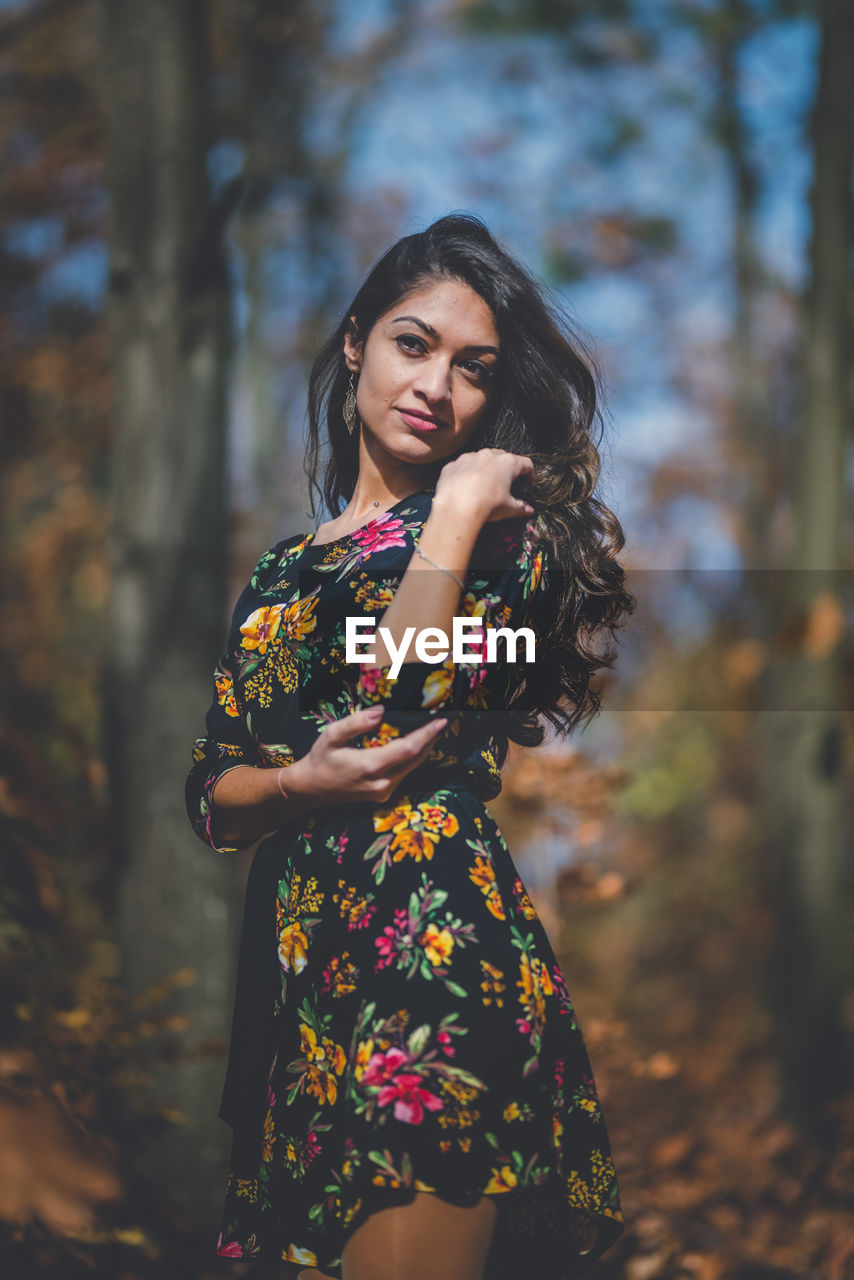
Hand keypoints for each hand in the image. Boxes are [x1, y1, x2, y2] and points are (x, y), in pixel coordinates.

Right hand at [287, 704, 447, 806]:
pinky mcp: (384, 794)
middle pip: (417, 759)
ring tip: (435, 729)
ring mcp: (384, 791)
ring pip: (413, 767)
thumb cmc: (321, 758)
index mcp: (370, 765)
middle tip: (444, 720)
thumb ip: (356, 722)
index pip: (408, 748)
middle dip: (432, 739)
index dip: (427, 734)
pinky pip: (405, 773)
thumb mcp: (332, 735)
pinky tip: (418, 744)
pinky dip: (414, 758)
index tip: (441, 720)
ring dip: (425, 748)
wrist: (311, 789)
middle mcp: (382, 782)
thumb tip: (382, 711)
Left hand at [433, 448, 534, 525]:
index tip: (527, 484)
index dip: (529, 474)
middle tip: (505, 485)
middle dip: (505, 470)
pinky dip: (465, 475)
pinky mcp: (452, 465)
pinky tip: (465, 488)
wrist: (456, 508)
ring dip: (484, 470)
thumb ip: (520, 507)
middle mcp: (488, 454)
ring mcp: (468, 457)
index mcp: (507, 463)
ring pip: (480, 460)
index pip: (525, 464)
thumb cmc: (488, 505)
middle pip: (502, 458)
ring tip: (483, 487)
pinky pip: (462, 467)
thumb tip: (529, 510)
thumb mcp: (508, 509)